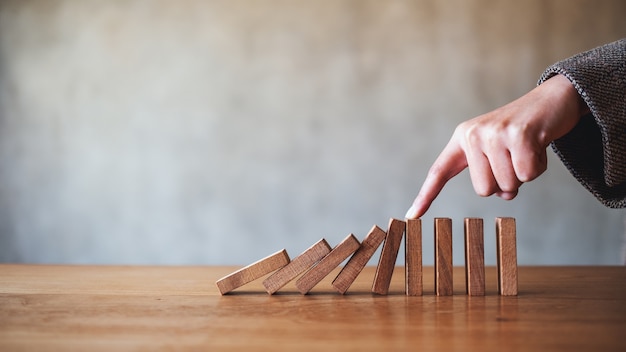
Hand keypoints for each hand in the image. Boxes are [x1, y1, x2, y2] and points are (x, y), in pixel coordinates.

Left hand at [406, 74, 587, 218]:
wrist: (553, 100)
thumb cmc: (523, 133)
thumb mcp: (500, 152)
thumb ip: (494, 175)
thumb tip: (504, 194)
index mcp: (462, 138)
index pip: (440, 171)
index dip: (426, 195)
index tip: (411, 215)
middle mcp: (473, 134)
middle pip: (484, 189)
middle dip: (505, 181)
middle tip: (515, 156)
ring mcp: (494, 133)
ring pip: (507, 185)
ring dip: (523, 173)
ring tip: (527, 149)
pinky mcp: (519, 134)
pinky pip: (527, 175)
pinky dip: (538, 166)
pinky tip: (539, 146)